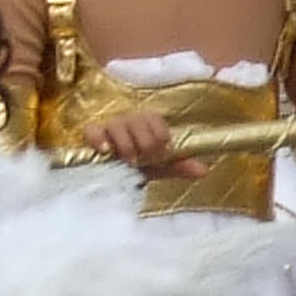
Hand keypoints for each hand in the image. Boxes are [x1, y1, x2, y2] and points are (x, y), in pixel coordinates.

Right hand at [82, 110, 204, 182]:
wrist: (111, 178)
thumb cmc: (136, 167)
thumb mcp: (158, 167)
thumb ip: (179, 166)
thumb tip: (204, 171)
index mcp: (145, 124)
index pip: (154, 118)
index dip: (159, 133)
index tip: (162, 149)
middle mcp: (127, 121)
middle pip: (137, 119)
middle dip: (145, 140)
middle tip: (147, 158)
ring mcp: (108, 127)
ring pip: (117, 124)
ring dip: (127, 143)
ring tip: (131, 160)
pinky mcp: (90, 135)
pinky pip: (92, 130)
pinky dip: (99, 138)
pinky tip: (106, 150)